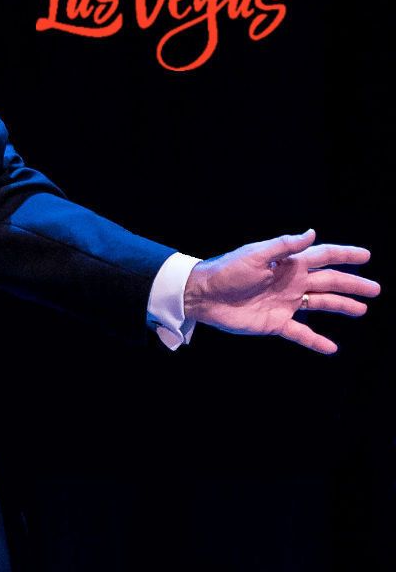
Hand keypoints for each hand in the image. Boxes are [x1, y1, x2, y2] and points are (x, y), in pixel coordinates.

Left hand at [183, 228, 379, 353]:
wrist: (203, 295)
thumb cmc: (227, 270)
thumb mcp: (255, 255)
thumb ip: (284, 246)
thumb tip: (312, 233)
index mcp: (287, 264)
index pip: (322, 257)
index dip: (345, 255)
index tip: (366, 255)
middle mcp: (290, 282)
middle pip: (328, 282)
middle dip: (352, 284)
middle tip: (375, 288)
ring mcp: (285, 303)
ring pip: (320, 304)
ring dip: (341, 307)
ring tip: (361, 310)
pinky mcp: (276, 323)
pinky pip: (301, 333)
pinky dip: (316, 341)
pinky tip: (331, 347)